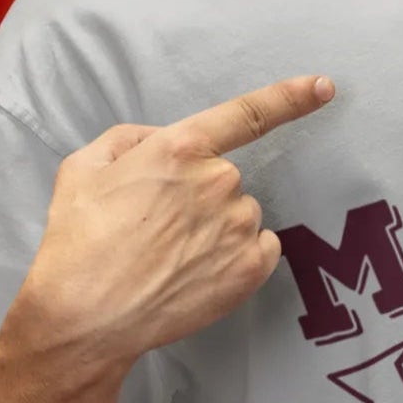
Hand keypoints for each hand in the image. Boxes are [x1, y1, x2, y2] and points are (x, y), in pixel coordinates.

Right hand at [22, 75, 336, 367]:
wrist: (85, 316)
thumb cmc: (78, 241)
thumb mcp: (83, 167)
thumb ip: (129, 139)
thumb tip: (160, 139)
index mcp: (181, 148)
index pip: (247, 114)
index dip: (291, 96)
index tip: (324, 87)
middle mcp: (219, 181)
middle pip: (226, 179)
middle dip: (198, 196)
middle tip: (155, 228)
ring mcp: (240, 226)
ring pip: (241, 216)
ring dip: (216, 230)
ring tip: (169, 257)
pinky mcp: (251, 267)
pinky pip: (261, 249)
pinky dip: (236, 257)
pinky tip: (197, 272)